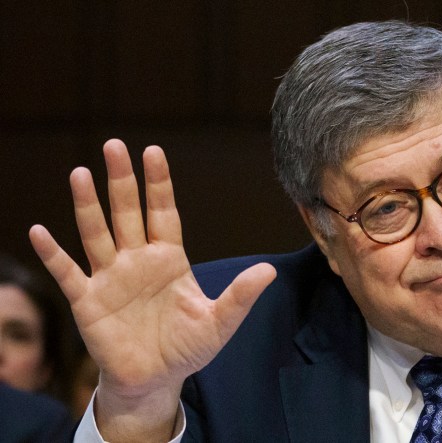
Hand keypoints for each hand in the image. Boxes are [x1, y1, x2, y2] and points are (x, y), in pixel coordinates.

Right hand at [29, 139, 275, 438]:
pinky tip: (39, 231)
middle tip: (114, 145)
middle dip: (122, 181)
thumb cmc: (187, 348)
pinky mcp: (88, 301)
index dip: (158, 184)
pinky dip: (53, 253)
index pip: (163, 212)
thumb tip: (270, 271)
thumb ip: (240, 295)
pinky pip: (68, 273)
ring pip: (96, 234)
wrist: (155, 381)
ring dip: (87, 205)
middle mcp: (137, 261)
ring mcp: (110, 278)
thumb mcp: (219, 322)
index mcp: (169, 259)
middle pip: (127, 213)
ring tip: (80, 173)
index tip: (153, 151)